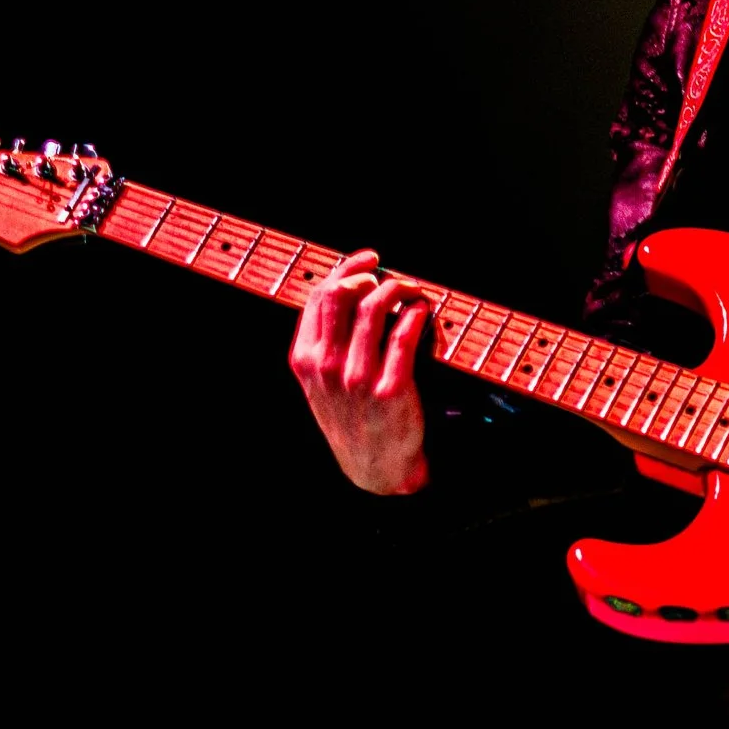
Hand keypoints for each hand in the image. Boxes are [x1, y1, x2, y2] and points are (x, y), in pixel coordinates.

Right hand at [291, 249, 431, 494]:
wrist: (374, 467)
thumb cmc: (350, 418)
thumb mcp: (319, 383)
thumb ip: (323, 341)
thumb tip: (345, 288)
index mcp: (305, 359)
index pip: (319, 296)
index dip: (346, 269)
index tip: (368, 261)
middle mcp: (326, 366)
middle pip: (342, 294)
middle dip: (369, 273)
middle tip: (389, 274)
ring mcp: (357, 378)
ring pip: (375, 308)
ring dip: (399, 289)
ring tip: (413, 291)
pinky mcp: (390, 389)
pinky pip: (404, 335)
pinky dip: (416, 315)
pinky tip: (423, 312)